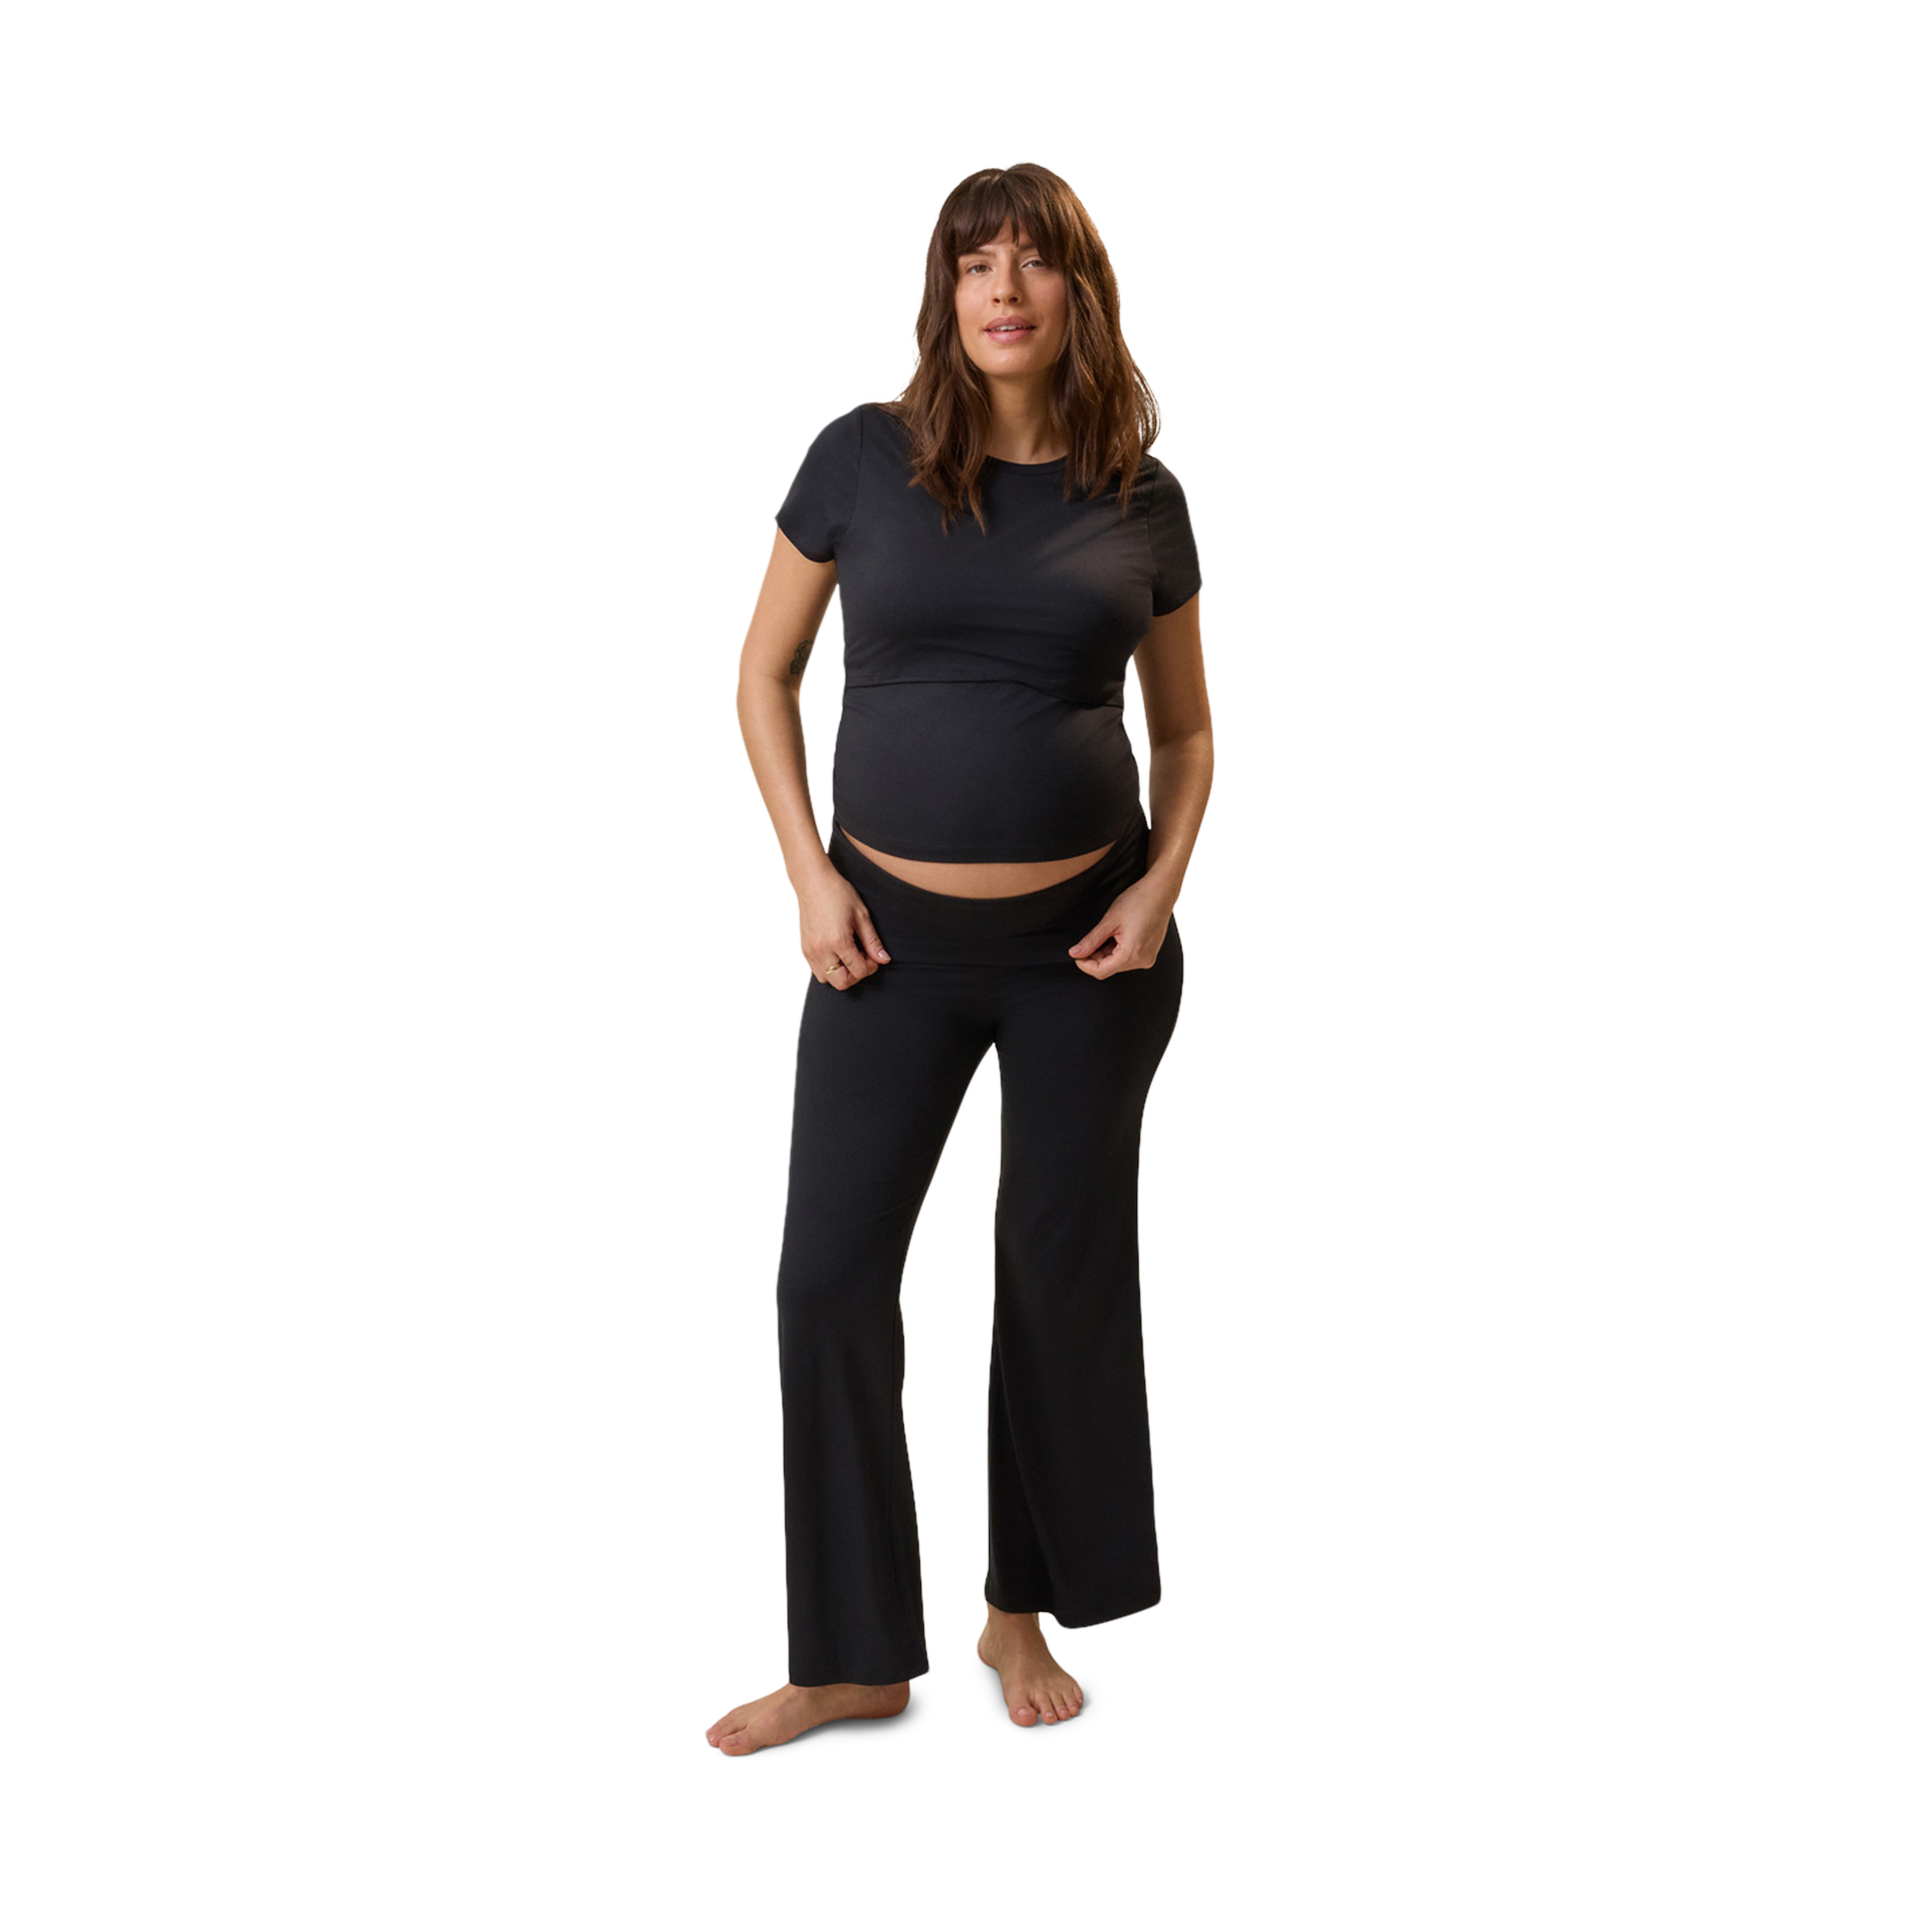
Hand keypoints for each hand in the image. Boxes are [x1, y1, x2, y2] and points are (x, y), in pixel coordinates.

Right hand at [795, 867, 890, 989]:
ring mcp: (809, 950)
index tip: (873, 955)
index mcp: (838, 941)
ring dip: (841, 974)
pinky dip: (828, 968)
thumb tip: (884, 959)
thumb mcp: (861, 915)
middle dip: (856, 975)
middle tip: (862, 958)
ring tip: (848, 955)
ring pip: (827, 980)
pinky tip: (836, 952)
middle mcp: (821, 949)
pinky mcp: (804, 949)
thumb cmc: (838, 893)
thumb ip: (872, 941)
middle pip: (842, 983)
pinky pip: (816, 971)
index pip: (858, 971)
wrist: (812, 881)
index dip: (871, 967)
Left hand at [1068, 878, 1175, 978]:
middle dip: (1095, 956)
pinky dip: (1118, 950)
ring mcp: (1148, 957)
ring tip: (1109, 931)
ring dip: (1106, 952)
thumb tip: (1075, 953)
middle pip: (1109, 968)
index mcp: (1132, 954)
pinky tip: (1118, 934)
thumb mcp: (1109, 921)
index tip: (1076, 954)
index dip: (1084, 964)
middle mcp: (1142, 960)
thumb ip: (1091, 941)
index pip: (1101, 971)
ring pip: (1118, 963)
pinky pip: (1128, 958)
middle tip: (1091, 938)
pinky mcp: (1149, 953)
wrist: (1160, 892)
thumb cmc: (1138, 901)